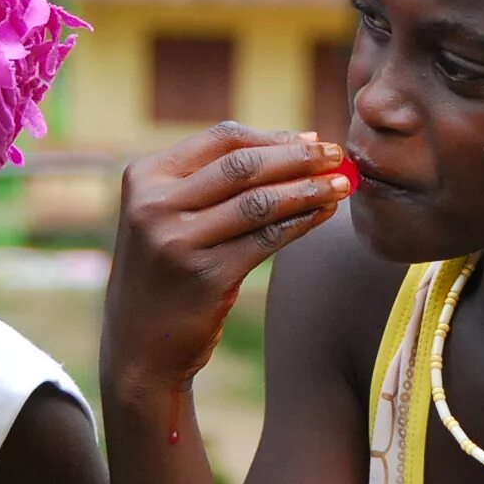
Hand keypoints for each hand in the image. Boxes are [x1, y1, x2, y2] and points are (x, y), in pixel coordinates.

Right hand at [102, 123, 350, 393]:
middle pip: (244, 166)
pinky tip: (323, 215)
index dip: (275, 137)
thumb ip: (216, 178)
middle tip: (338, 156)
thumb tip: (301, 142)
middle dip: (298, 158)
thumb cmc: (167, 268)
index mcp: (145, 176)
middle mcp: (155, 205)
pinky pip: (267, 240)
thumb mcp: (171, 213)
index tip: (314, 140)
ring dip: (309, 189)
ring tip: (343, 185)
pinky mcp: (205, 277)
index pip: (222, 140)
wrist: (139, 345)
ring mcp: (177, 242)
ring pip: (260, 202)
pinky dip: (301, 223)